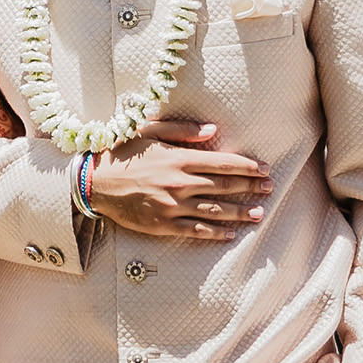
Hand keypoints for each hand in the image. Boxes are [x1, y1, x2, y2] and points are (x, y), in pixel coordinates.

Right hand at [86, 118, 272, 241]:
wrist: (92, 182)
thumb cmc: (121, 152)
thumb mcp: (149, 131)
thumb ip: (182, 130)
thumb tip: (214, 131)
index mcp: (179, 159)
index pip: (223, 163)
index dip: (246, 166)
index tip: (263, 169)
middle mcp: (180, 184)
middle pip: (225, 187)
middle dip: (251, 187)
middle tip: (270, 189)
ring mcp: (172, 206)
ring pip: (215, 211)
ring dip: (240, 212)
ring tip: (259, 214)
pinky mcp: (163, 224)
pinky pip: (196, 230)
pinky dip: (216, 232)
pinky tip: (230, 233)